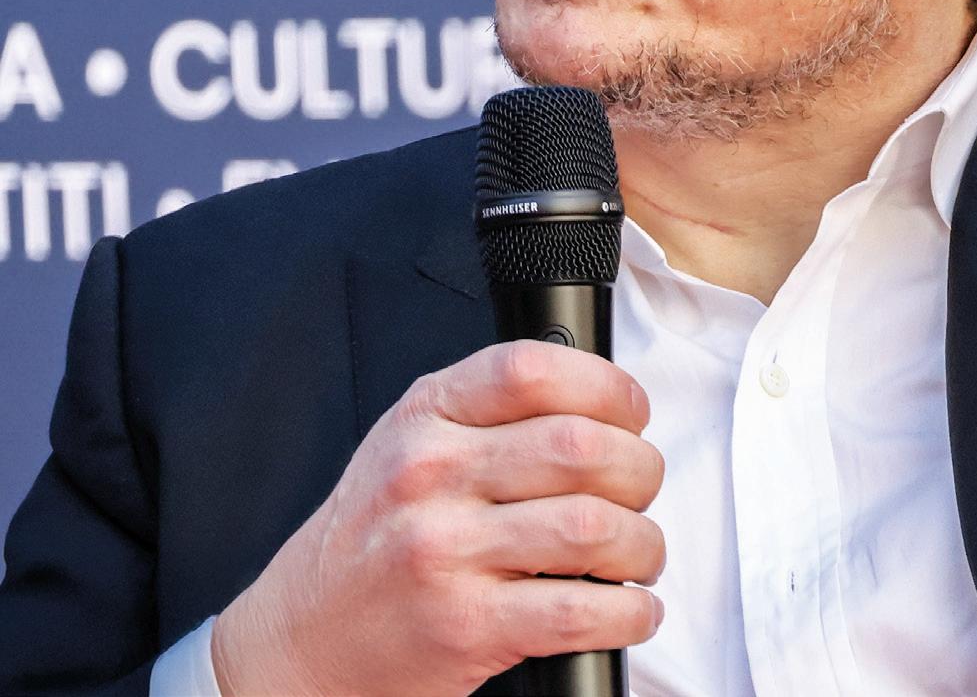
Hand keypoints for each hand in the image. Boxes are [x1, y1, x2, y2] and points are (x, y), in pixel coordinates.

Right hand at [211, 341, 665, 696]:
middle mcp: (431, 474)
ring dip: (642, 544)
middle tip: (641, 490)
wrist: (302, 639)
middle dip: (640, 470)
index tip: (632, 413)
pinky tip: (631, 609)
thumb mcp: (411, 441)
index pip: (534, 369)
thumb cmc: (376, 535)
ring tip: (638, 554)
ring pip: (592, 527)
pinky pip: (578, 611)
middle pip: (581, 447)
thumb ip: (490, 410)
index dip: (607, 386)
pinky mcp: (463, 626)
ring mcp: (443, 551)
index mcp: (427, 415)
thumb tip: (603, 403)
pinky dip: (628, 614)